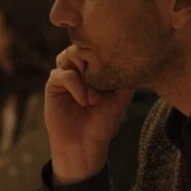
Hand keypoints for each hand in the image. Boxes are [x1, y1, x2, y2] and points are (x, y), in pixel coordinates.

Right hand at [44, 47, 135, 184]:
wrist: (85, 145)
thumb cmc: (103, 123)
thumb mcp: (121, 99)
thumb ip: (126, 79)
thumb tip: (136, 59)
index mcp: (93, 67)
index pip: (97, 45)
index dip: (105, 52)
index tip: (117, 70)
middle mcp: (78, 68)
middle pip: (81, 45)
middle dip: (93, 59)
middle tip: (104, 79)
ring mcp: (64, 75)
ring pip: (69, 54)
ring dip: (84, 70)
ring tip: (94, 94)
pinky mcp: (53, 85)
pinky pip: (62, 74)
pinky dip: (76, 86)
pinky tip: (85, 102)